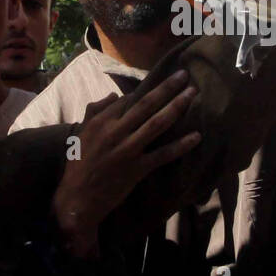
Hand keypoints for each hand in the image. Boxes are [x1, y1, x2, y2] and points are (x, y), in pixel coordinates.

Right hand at [50, 70, 200, 257]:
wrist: (78, 199)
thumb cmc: (78, 167)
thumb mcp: (80, 135)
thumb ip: (94, 112)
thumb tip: (113, 95)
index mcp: (100, 122)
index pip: (126, 99)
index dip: (145, 91)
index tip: (162, 86)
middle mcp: (115, 132)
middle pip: (146, 104)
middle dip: (167, 88)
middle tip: (184, 75)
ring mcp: (128, 150)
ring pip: (157, 123)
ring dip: (177, 106)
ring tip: (192, 93)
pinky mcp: (137, 169)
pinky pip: (163, 154)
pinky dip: (181, 145)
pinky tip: (197, 136)